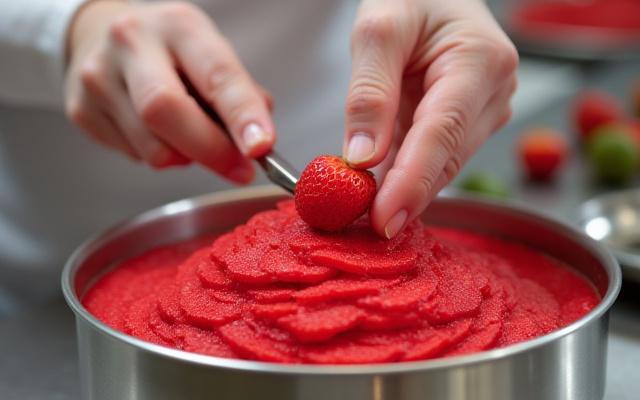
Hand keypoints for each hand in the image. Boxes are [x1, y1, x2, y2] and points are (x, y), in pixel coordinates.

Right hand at [65, 1, 274, 182]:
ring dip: (186, 158)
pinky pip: (135, 156)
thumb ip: (239, 95)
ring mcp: (99, 77)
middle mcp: (133, 43)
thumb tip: (258, 143)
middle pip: (167, 110)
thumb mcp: (211, 54)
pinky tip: (158, 133)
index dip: (242, 115)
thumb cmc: (171, 51)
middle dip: (211, 150)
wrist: (102, 35)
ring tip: (190, 137)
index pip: (216, 74)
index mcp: (179, 25)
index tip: (261, 147)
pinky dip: (160, 156)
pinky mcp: (81, 110)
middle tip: (240, 169)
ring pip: (153, 148)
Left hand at [343, 0, 517, 237]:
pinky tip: (380, 198)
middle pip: (446, 159)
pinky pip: (435, 160)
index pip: (442, 133)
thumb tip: (361, 159)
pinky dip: (406, 180)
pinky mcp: (466, 125)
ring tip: (364, 220)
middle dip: (406, 197)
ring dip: (405, 194)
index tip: (383, 219)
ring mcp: (483, 113)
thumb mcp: (378, 29)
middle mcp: (492, 93)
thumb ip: (369, 92)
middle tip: (364, 233)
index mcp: (479, 61)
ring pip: (443, 166)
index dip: (413, 182)